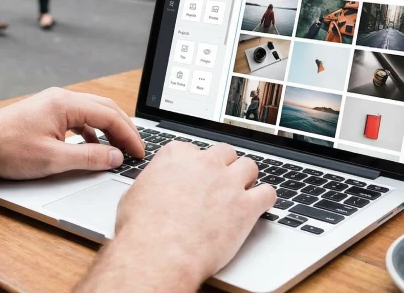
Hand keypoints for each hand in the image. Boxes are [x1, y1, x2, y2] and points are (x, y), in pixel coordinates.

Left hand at [0, 88, 143, 178]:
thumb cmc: (6, 149)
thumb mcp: (52, 159)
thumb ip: (88, 157)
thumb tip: (115, 157)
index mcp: (66, 104)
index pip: (109, 116)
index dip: (128, 136)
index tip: (139, 152)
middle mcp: (61, 98)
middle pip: (105, 109)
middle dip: (124, 129)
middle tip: (136, 150)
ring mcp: (53, 104)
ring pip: (92, 112)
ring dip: (109, 129)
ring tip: (119, 149)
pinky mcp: (46, 113)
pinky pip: (78, 118)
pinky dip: (92, 131)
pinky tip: (93, 146)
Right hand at [79, 143, 275, 290]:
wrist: (160, 253)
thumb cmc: (142, 229)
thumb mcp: (135, 195)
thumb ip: (153, 182)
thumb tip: (153, 187)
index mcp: (177, 156)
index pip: (193, 149)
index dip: (195, 165)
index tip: (195, 176)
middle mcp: (205, 163)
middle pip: (224, 152)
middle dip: (223, 166)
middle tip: (218, 184)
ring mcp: (228, 182)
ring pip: (249, 166)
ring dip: (246, 178)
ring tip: (241, 193)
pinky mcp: (246, 206)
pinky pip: (268, 193)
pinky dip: (265, 199)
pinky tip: (258, 206)